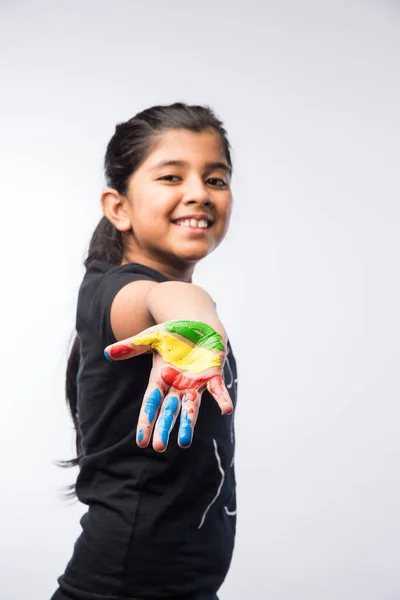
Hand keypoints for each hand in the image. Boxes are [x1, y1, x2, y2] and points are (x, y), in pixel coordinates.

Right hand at [104, 320, 233, 451]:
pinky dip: (222, 399)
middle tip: (159, 447)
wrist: (197, 324)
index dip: (146, 421)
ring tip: (184, 443)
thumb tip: (107, 353)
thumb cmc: (172, 332)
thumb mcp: (150, 338)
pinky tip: (226, 410)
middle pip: (168, 410)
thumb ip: (132, 347)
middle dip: (164, 427)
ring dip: (188, 423)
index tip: (141, 441)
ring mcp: (195, 383)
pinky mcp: (212, 375)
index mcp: (160, 378)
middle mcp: (177, 385)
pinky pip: (218, 390)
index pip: (151, 403)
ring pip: (191, 407)